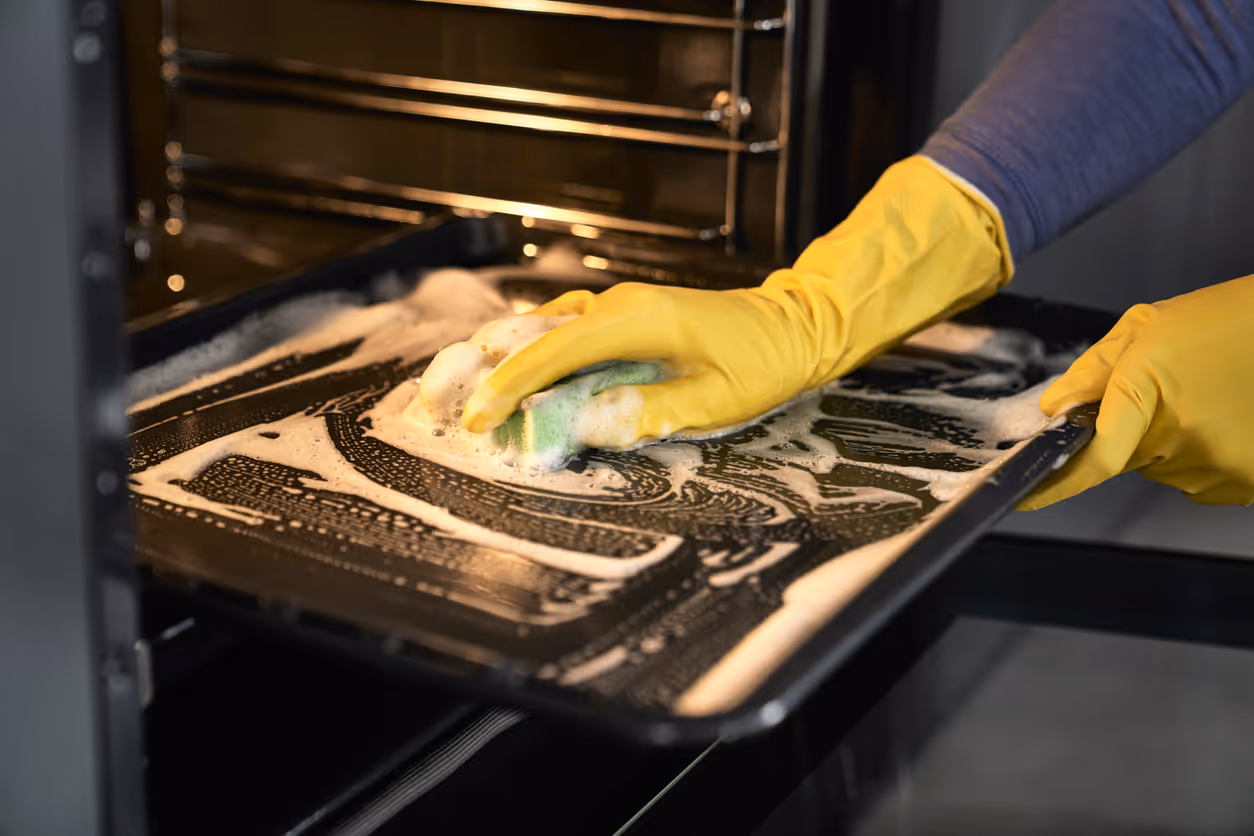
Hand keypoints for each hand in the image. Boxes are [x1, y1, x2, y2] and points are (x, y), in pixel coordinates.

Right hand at [462, 157, 1012, 446]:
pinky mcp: (624, 314)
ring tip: (460, 390)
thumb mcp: (715, 401)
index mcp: (637, 322)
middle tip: (443, 406)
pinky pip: (564, 328)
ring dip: (502, 358)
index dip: (509, 386)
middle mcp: (619, 304)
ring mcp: (619, 305)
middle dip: (484, 369)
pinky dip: (532, 350)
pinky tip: (511, 370)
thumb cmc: (764, 365)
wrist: (798, 324)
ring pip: (544, 327)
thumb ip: (650, 412)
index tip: (477, 419)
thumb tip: (587, 424)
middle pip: (534, 332)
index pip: (554, 352)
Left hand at [1022, 276, 1253, 508]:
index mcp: (1148, 397)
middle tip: (1172, 390)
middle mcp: (1181, 442)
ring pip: (1165, 468)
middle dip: (1133, 431)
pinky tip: (1228, 417)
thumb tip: (1055, 409)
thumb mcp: (1147, 328)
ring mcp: (1219, 468)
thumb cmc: (1227, 320)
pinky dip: (1204, 455)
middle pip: (1128, 458)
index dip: (1054, 484)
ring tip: (1208, 396)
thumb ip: (1094, 372)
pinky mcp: (1249, 481)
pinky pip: (1203, 480)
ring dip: (1172, 442)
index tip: (1023, 497)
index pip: (1092, 459)